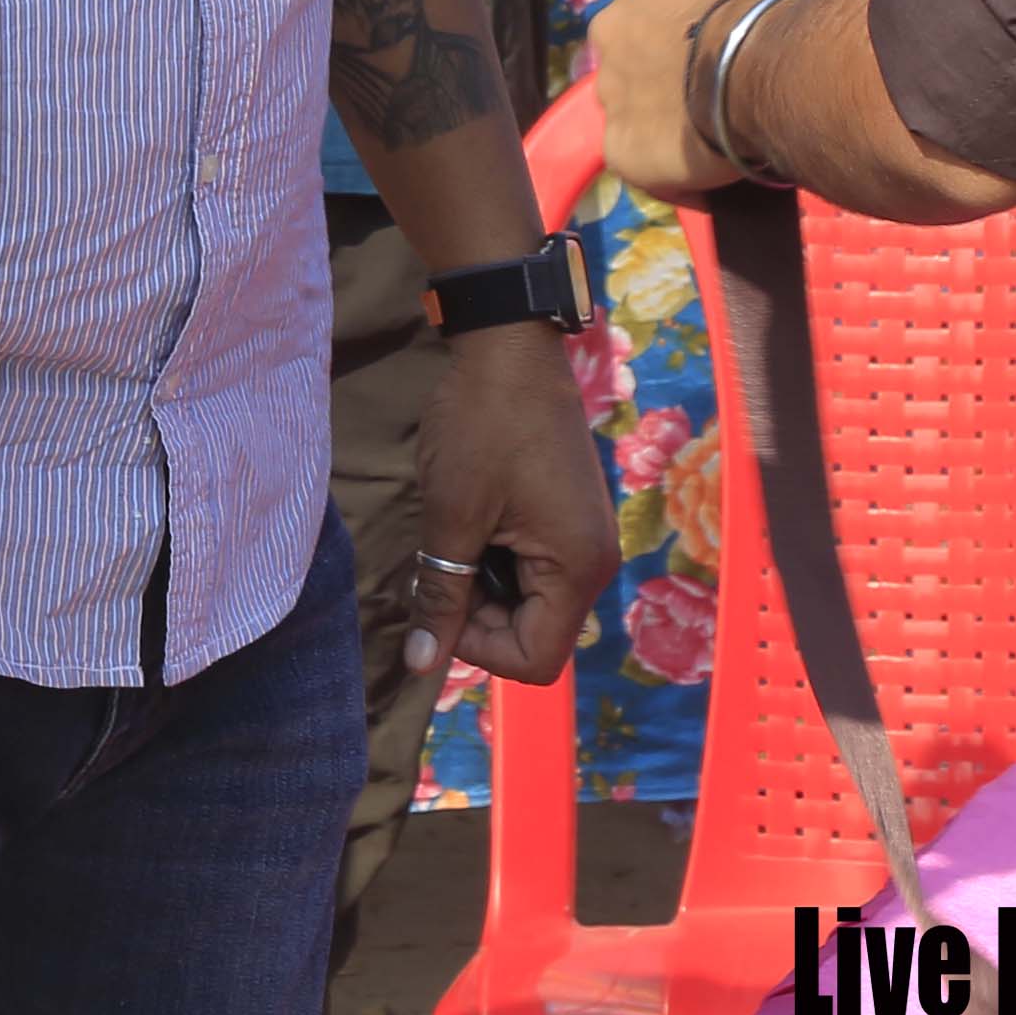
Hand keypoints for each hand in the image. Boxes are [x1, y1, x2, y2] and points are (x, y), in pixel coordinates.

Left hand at [405, 322, 616, 685]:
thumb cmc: (482, 425)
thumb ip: (442, 595)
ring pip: (529, 600)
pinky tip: (474, 515)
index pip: (534, 660)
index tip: (443, 594)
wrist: (509, 346)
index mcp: (577, 568)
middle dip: (479, 612)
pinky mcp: (570, 517)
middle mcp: (594, 561)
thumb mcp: (453, 515)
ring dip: (483, 582)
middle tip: (442, 560)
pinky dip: (496, 557)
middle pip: (534, 633)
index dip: (478, 647)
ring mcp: (585, 538)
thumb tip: (420, 668)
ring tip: (457, 530)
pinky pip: (533, 566)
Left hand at [596, 0, 780, 202]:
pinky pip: (633, 153)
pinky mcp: (618, 144)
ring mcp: (609, 87)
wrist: (763, 75)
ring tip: (700, 131)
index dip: (682, 16)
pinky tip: (694, 167)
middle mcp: (610, 23)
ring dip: (653, 111)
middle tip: (701, 85)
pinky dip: (658, 162)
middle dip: (656, 62)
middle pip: (628, 45)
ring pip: (626, 101)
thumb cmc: (770, 18)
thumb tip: (731, 21)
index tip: (710, 36)